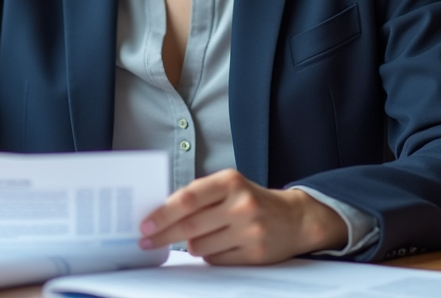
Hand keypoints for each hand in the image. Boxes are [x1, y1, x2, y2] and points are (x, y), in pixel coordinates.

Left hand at [137, 169, 347, 263]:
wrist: (295, 219)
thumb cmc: (252, 200)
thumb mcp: (229, 186)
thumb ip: (200, 196)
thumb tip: (161, 213)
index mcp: (230, 181)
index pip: (188, 198)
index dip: (164, 213)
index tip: (146, 224)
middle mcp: (241, 204)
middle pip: (190, 226)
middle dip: (163, 235)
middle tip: (147, 240)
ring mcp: (250, 230)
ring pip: (200, 246)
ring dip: (192, 244)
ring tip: (204, 235)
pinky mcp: (255, 253)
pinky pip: (215, 259)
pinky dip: (210, 254)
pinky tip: (220, 244)